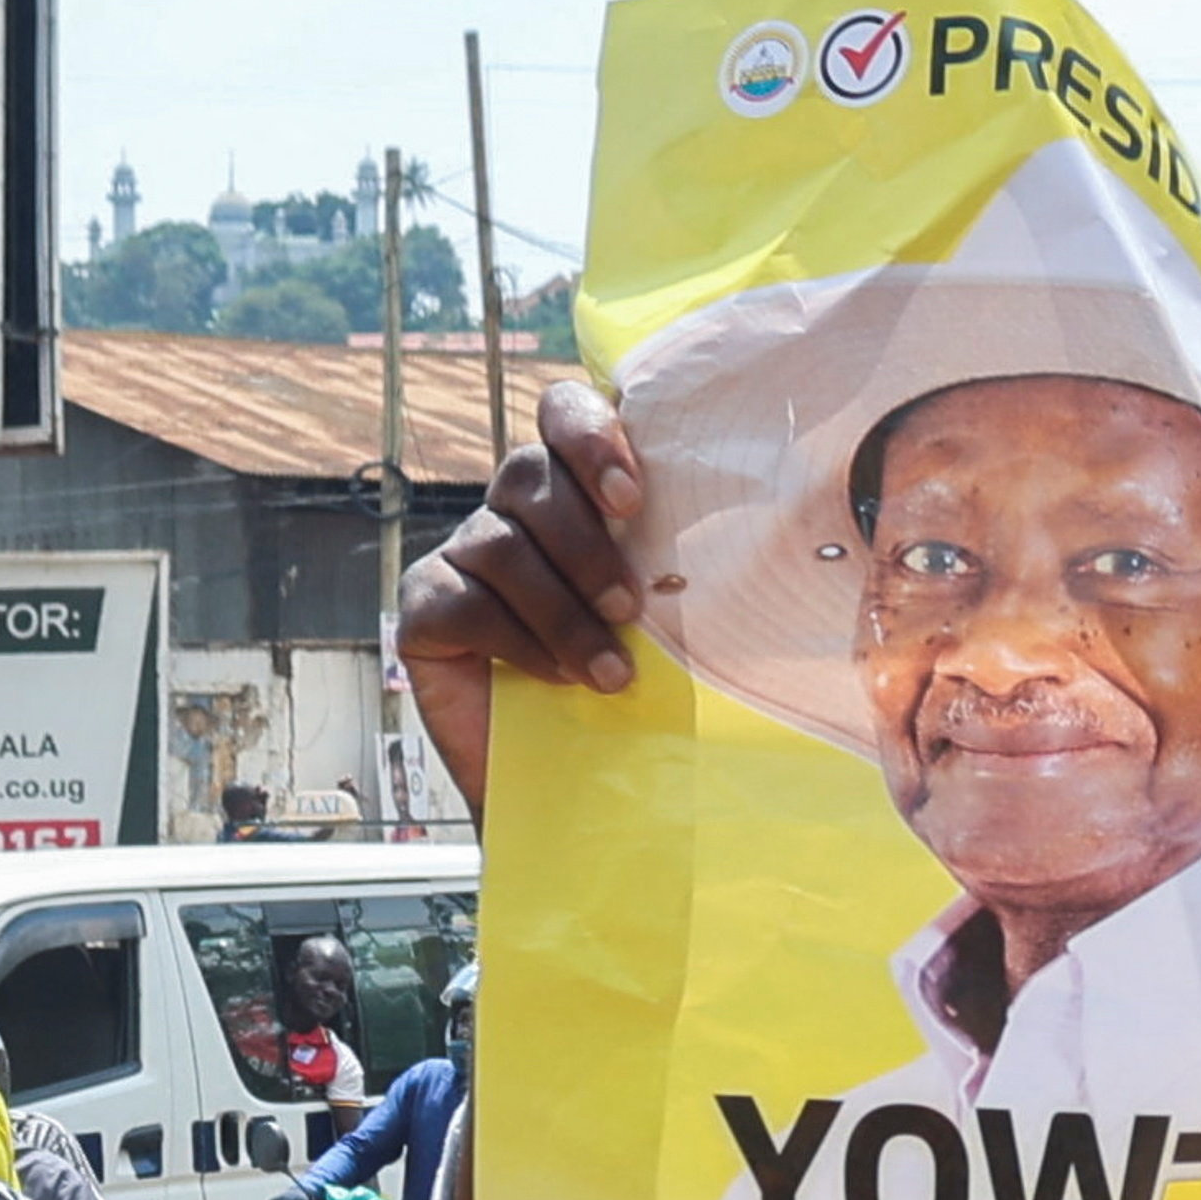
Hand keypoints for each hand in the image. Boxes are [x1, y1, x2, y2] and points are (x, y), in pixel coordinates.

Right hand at [395, 381, 644, 818]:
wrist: (569, 787)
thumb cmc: (630, 693)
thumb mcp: (672, 623)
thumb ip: (686, 568)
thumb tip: (777, 536)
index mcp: (573, 492)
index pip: (564, 412)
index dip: (589, 435)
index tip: (631, 498)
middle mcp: (510, 511)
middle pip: (529, 474)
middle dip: (585, 543)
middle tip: (631, 608)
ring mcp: (461, 555)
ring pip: (500, 543)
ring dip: (563, 611)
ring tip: (610, 674)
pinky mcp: (423, 607)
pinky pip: (465, 602)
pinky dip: (518, 642)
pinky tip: (555, 680)